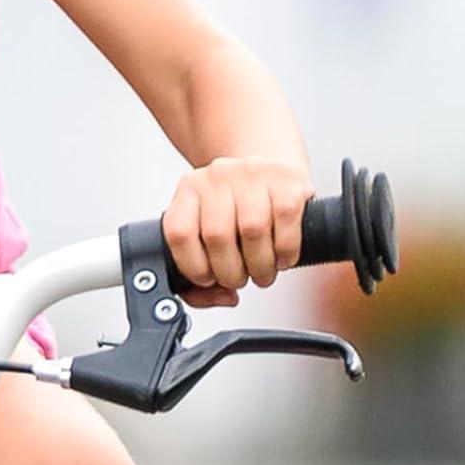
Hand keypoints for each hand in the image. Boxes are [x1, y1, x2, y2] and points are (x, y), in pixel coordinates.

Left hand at [162, 157, 310, 308]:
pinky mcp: (285, 180)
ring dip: (260, 266)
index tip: (208, 279)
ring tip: (262, 273)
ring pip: (252, 231)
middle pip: (217, 236)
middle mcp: (216, 177)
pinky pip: (285, 222)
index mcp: (189, 189)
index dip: (193, 267)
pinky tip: (282, 258)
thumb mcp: (209, 226)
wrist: (270, 167)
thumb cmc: (238, 207)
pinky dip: (285, 252)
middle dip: (231, 273)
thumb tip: (223, 297)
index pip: (179, 233)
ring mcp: (251, 174)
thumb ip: (202, 270)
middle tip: (240, 279)